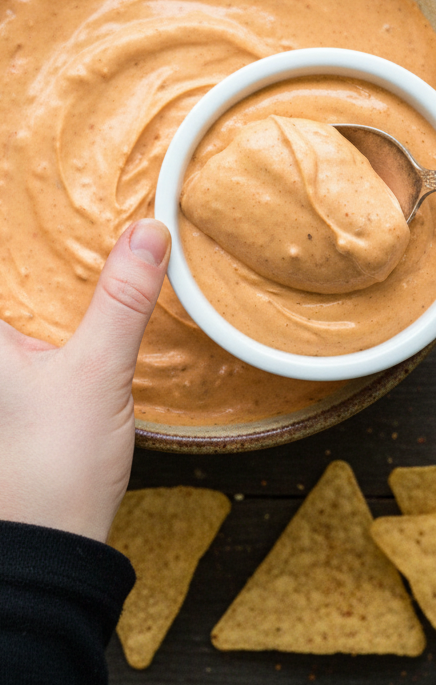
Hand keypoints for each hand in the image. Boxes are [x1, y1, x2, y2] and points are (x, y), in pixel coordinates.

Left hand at [0, 219, 169, 542]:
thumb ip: (122, 300)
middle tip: (60, 196)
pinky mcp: (20, 384)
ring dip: (50, 269)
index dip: (13, 211)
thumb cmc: (51, 467)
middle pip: (13, 277)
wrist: (50, 542)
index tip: (22, 167)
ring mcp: (4, 367)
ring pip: (26, 300)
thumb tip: (147, 234)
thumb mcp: (95, 373)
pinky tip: (93, 292)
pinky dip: (61, 300)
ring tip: (81, 231)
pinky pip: (39, 323)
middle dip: (33, 237)